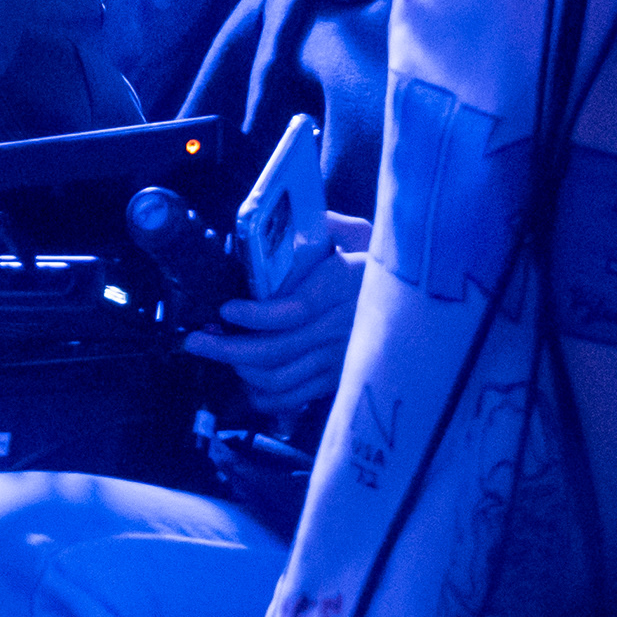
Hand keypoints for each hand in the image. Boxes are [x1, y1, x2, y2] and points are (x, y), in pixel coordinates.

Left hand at [186, 216, 373, 424]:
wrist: (420, 306)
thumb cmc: (380, 265)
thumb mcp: (363, 236)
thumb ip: (330, 226)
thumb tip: (292, 220)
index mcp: (344, 287)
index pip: (294, 310)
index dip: (256, 316)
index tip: (226, 310)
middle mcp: (340, 328)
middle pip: (277, 349)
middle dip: (227, 348)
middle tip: (196, 341)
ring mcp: (338, 358)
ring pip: (280, 377)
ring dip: (239, 369)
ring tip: (213, 352)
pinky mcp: (337, 378)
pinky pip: (294, 396)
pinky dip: (263, 394)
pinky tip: (244, 380)